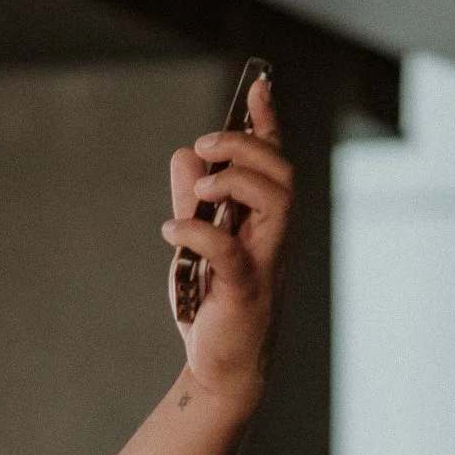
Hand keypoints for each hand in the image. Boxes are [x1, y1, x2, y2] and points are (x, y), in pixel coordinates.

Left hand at [162, 73, 291, 401]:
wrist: (219, 368)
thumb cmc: (214, 306)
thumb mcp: (197, 244)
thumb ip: (194, 201)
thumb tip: (186, 154)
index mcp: (265, 221)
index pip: (274, 161)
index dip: (269, 122)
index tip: (257, 86)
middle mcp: (274, 236)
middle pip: (282, 173)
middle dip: (247, 147)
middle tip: (207, 143)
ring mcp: (265, 262)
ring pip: (277, 201)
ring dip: (236, 181)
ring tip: (198, 189)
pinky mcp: (246, 291)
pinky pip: (233, 252)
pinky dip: (201, 233)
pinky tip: (172, 230)